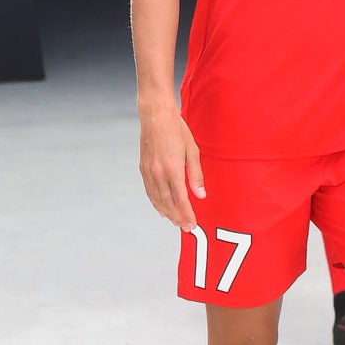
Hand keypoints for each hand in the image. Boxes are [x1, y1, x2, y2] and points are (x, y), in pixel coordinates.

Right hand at [139, 104, 205, 229]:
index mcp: (173, 169)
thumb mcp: (192, 150)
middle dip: (177, 217)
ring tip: (175, 221)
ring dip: (166, 212)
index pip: (181, 199)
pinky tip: (161, 207)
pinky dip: (156, 202)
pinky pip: (150, 191)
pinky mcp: (143, 168)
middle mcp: (159, 173)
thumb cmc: (177, 130)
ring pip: (157, 199)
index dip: (187, 213)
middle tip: (186, 227)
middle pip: (168, 203)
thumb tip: (201, 194)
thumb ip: (196, 175)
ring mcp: (149, 172)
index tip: (193, 224)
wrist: (155, 117)